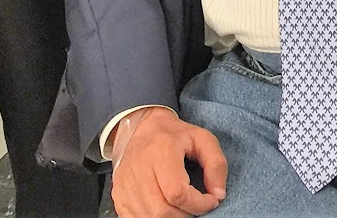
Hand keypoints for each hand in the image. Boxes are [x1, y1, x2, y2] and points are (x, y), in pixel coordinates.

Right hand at [111, 108, 227, 217]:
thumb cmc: (173, 135)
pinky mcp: (118, 195)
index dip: (199, 204)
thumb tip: (218, 194)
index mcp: (161, 151)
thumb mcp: (202, 139)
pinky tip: (165, 210)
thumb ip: (216, 164)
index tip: (210, 200)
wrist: (140, 128)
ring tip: (181, 208)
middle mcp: (139, 169)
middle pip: (162, 212)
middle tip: (195, 205)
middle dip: (186, 215)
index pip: (178, 193)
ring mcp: (125, 185)